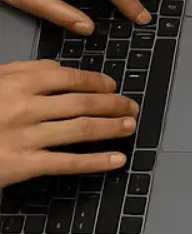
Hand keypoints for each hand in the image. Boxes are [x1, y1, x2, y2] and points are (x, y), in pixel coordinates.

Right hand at [0, 62, 135, 186]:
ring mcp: (24, 136)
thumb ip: (25, 71)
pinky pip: (68, 163)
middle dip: (114, 105)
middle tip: (131, 107)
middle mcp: (23, 107)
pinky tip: (117, 160)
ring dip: (111, 128)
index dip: (99, 83)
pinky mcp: (22, 164)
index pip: (70, 78)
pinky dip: (97, 161)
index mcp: (17, 82)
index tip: (113, 87)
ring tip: (129, 127)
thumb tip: (61, 69)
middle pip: (82, 103)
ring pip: (81, 130)